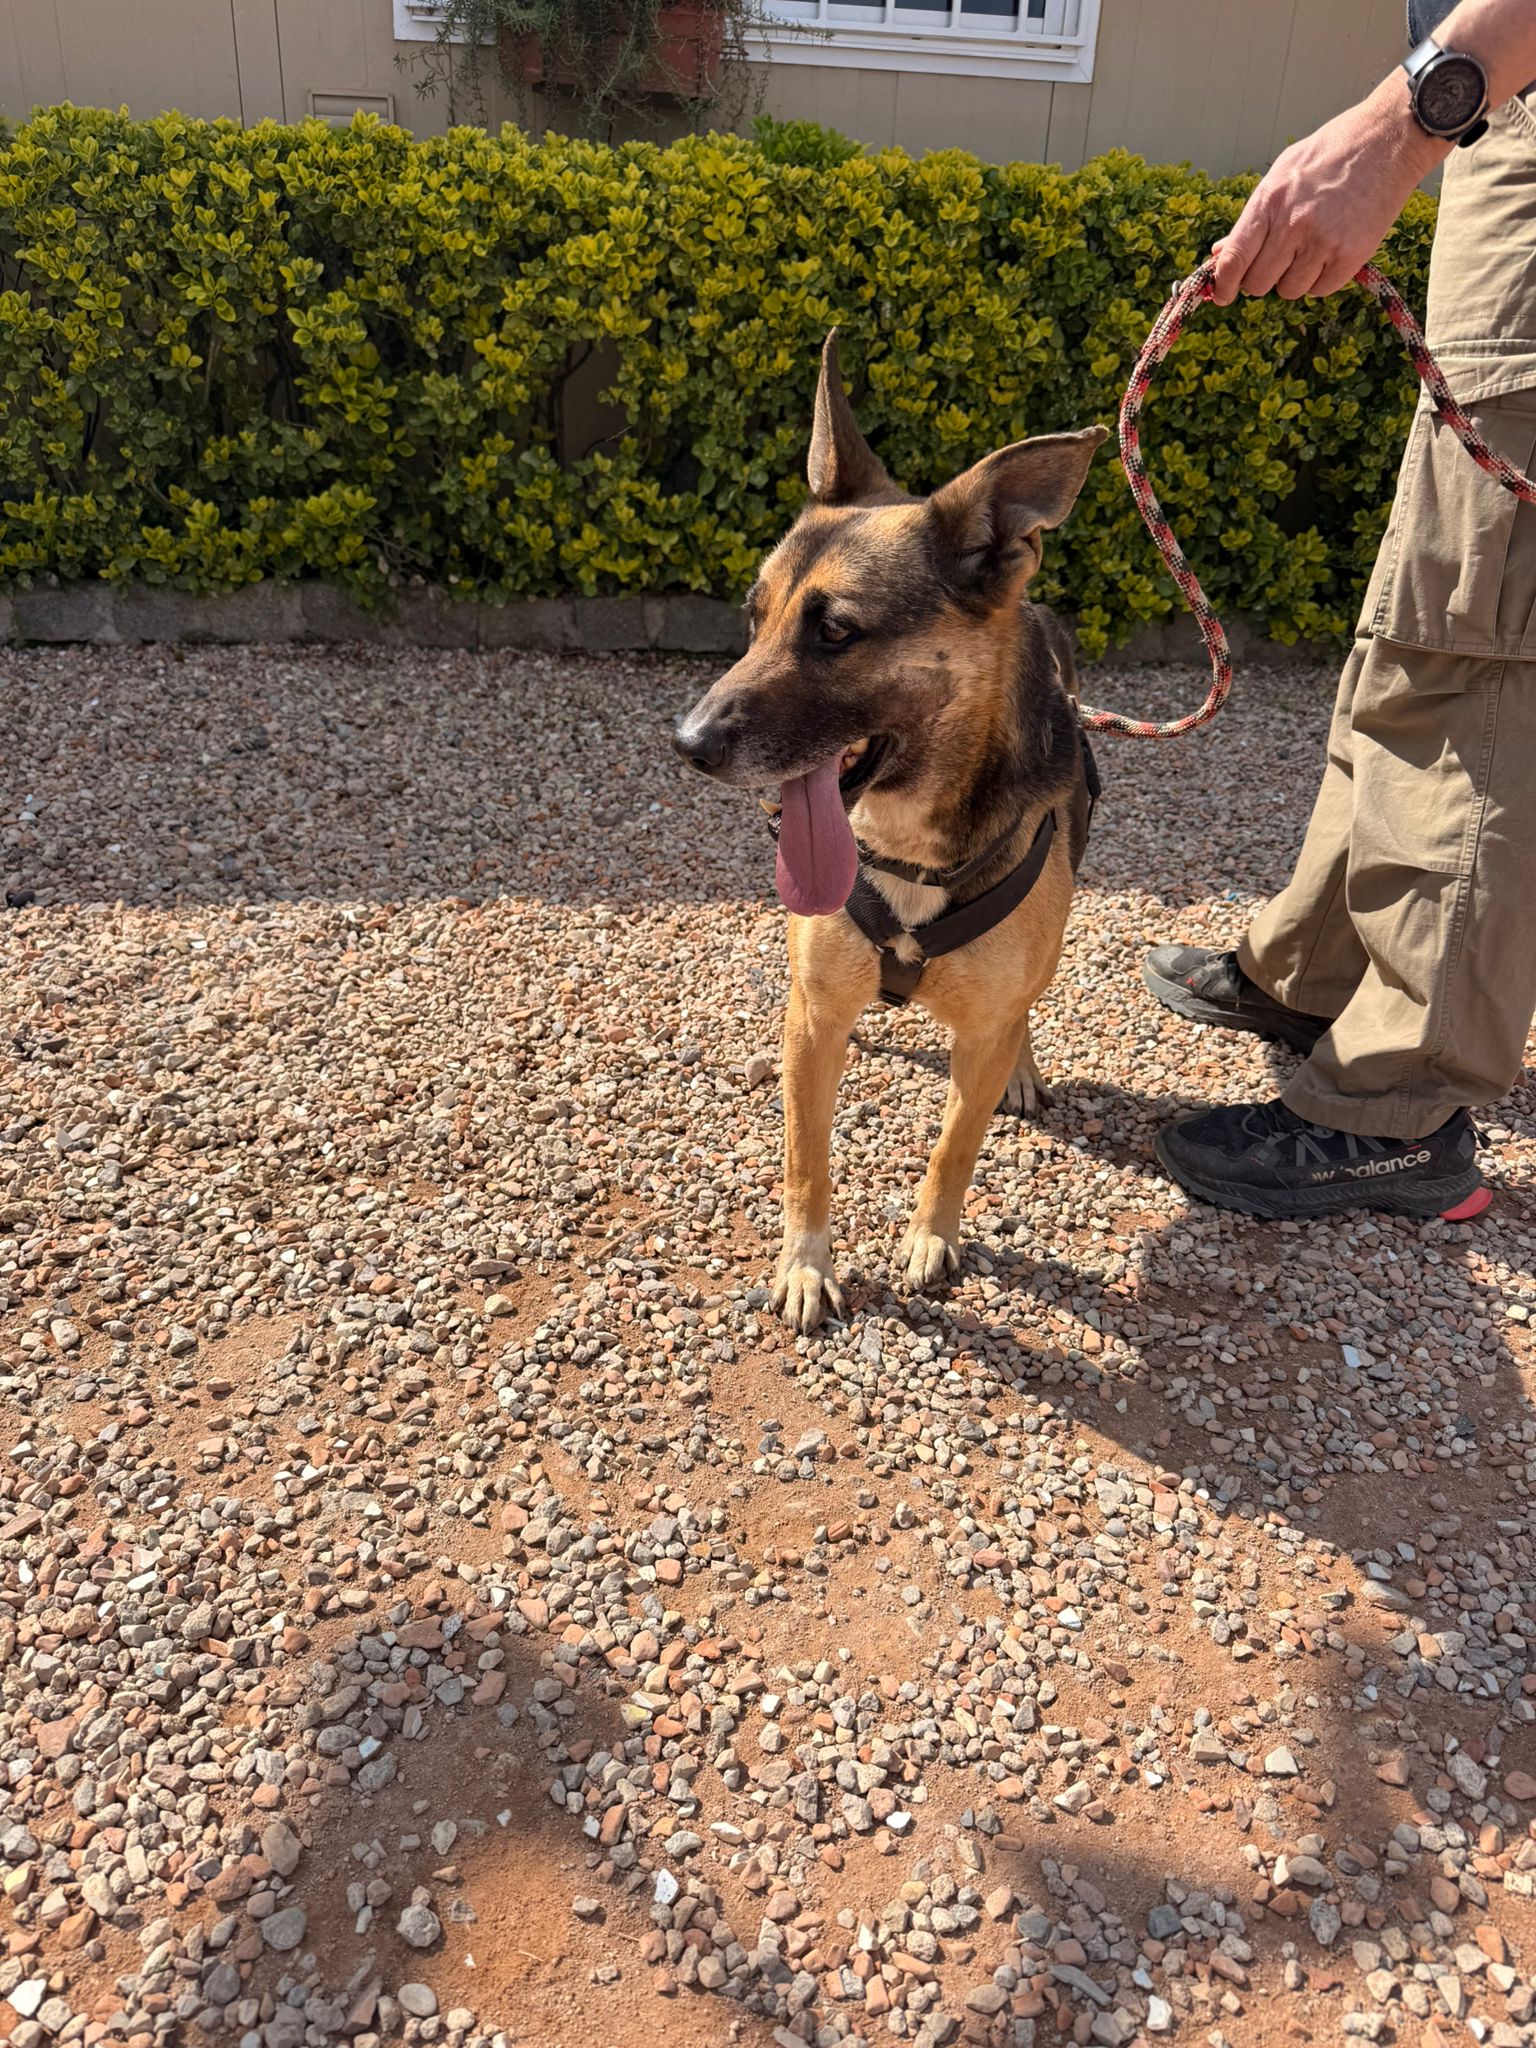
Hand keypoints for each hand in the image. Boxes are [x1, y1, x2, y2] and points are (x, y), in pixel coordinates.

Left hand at [1210, 79, 1446, 304]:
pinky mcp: (1352, 254)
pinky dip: (1322, 278)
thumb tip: (1219, 254)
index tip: (1220, 296)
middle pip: (1258, 283)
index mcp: (1269, 201)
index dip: (1223, 284)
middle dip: (1263, 278)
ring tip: (1311, 246)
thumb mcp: (1283, 174)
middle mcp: (1293, 224)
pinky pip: (1321, 289)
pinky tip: (1332, 250)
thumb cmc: (1331, 154)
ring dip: (1294, 278)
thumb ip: (1253, 218)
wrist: (1388, 139)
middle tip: (1279, 259)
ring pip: (1289, 290)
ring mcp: (1323, 241)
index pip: (1234, 259)